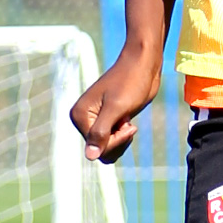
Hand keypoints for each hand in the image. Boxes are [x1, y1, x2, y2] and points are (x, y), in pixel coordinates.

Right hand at [69, 47, 162, 163]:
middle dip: (118, 142)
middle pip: (99, 151)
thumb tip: (89, 156)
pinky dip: (123, 138)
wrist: (143, 66)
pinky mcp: (108, 120)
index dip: (115, 141)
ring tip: (128, 123)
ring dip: (121, 141)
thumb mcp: (116, 108)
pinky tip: (128, 122)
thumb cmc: (131, 82)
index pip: (94, 147)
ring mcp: (95, 121)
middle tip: (129, 125)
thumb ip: (101, 132)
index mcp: (79, 115)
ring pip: (106, 149)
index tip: (129, 125)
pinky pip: (112, 142)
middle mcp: (83, 119)